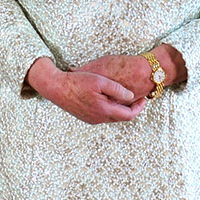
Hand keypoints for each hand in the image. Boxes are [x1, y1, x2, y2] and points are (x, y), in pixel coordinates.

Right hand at [26, 57, 146, 124]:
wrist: (56, 87)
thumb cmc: (77, 81)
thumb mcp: (100, 80)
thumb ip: (117, 89)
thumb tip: (131, 97)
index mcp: (104, 110)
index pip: (128, 115)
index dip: (139, 108)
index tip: (144, 98)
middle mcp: (98, 118)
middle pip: (121, 117)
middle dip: (131, 108)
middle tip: (137, 97)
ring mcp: (91, 119)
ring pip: (111, 117)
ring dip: (120, 108)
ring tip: (124, 96)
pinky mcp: (85, 117)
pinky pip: (102, 115)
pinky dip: (110, 108)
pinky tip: (109, 97)